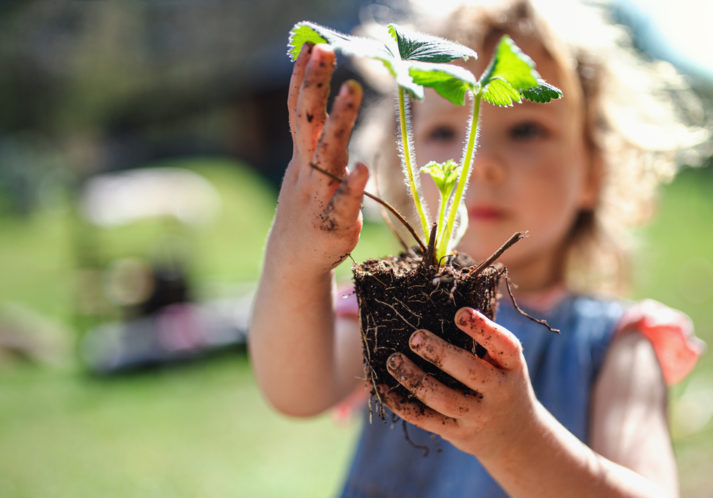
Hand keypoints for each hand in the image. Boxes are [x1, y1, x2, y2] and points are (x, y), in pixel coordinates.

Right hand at [268, 43, 367, 272]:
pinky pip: (343, 203)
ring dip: (338, 123)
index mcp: (303, 157)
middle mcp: (307, 171)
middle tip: (324, 50)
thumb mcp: (306, 169)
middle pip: (308, 123)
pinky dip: (350, 187)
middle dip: (315, 85)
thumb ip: (316, 138)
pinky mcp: (334, 223)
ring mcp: (318, 196)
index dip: (305, 79)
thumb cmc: (307, 208)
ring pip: (327, 155)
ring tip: (350, 91)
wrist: (293, 261)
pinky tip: (360, 169)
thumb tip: (322, 100)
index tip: (312, 44)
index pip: (300, 111)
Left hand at [381, 307, 539, 461]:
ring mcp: (478, 415)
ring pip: (444, 399)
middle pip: (470, 373)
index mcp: (512, 366)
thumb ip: (481, 339)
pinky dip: (401, 404)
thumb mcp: (504, 362)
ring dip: (415, 379)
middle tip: (415, 337)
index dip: (483, 329)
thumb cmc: (500, 382)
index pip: (504, 345)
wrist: (515, 437)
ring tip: (393, 361)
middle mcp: (498, 392)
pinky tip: (383, 389)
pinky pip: (426, 420)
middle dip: (440, 354)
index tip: (459, 312)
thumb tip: (438, 299)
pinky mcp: (457, 432)